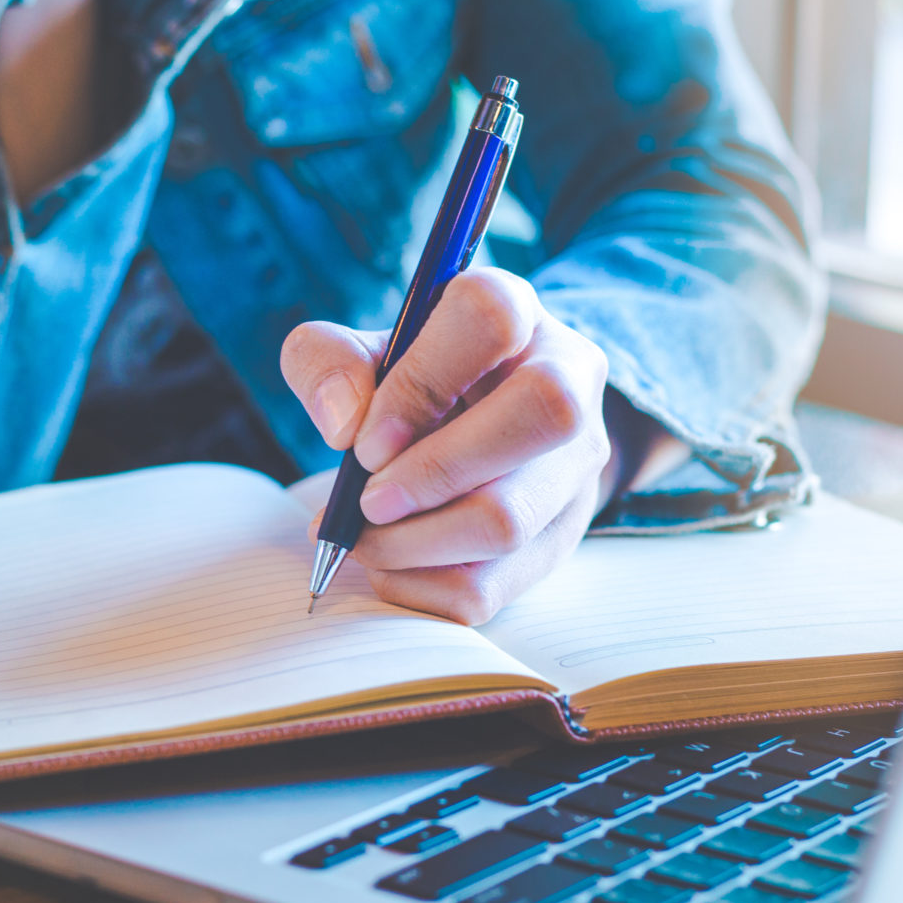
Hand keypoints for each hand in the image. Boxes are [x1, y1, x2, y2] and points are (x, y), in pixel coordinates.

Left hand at [282, 268, 612, 623]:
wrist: (482, 436)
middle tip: (367, 501)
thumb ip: (327, 361)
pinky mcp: (556, 542)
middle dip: (434, 472)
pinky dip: (418, 588)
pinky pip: (487, 588)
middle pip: (542, 415)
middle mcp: (569, 380)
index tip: (366, 437)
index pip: (490, 317)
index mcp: (517, 313)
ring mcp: (575, 468)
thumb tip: (343, 424)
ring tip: (363, 536)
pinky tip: (390, 564)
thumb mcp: (363, 354)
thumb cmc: (416, 387)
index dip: (419, 381)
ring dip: (413, 542)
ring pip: (509, 519)